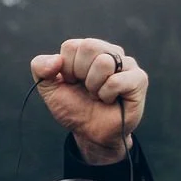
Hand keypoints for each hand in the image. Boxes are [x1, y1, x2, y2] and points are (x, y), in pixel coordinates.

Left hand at [32, 37, 146, 163]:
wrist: (91, 133)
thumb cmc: (74, 108)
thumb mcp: (50, 89)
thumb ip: (40, 68)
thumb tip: (56, 59)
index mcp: (88, 50)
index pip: (71, 46)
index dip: (66, 69)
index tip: (72, 83)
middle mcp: (109, 51)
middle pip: (89, 46)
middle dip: (80, 74)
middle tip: (86, 89)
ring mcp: (127, 63)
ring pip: (104, 62)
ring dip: (94, 86)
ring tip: (98, 95)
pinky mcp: (139, 79)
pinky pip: (116, 81)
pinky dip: (107, 95)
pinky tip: (110, 100)